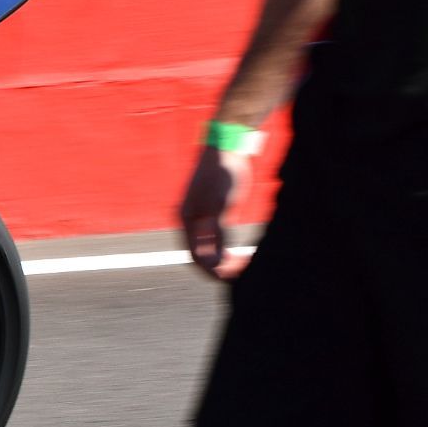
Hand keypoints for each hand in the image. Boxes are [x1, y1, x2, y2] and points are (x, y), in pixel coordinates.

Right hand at [181, 144, 250, 280]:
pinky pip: (214, 240)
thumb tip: (215, 262)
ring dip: (222, 262)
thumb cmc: (223, 174)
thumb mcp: (221, 206)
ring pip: (207, 249)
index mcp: (186, 220)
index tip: (232, 279)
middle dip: (218, 269)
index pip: (196, 257)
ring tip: (241, 267)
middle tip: (241, 276)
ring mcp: (199, 217)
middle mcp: (189, 221)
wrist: (227, 147)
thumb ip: (217, 234)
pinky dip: (224, 250)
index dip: (213, 271)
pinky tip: (238, 253)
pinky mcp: (210, 212)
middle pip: (199, 255)